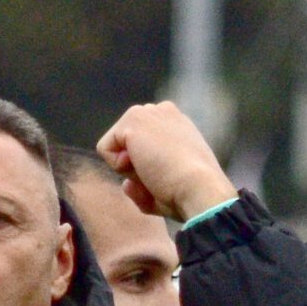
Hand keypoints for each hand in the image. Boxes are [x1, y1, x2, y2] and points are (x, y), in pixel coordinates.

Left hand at [96, 101, 237, 221]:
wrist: (200, 189)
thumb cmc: (191, 194)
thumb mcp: (168, 187)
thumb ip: (145, 185)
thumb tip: (126, 186)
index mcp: (176, 123)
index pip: (141, 142)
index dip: (146, 167)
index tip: (168, 176)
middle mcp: (162, 111)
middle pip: (127, 143)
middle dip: (136, 166)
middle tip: (161, 176)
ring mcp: (147, 112)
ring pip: (116, 145)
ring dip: (129, 168)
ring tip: (154, 172)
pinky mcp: (133, 120)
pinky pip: (105, 149)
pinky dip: (118, 167)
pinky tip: (142, 168)